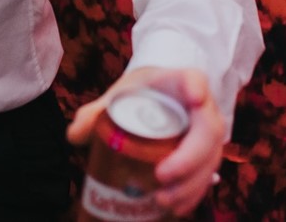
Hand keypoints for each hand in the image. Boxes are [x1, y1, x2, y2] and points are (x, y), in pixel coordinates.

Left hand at [69, 66, 225, 217]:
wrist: (157, 99)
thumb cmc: (139, 95)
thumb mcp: (117, 97)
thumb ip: (94, 113)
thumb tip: (74, 136)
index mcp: (178, 83)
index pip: (193, 78)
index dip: (195, 87)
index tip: (194, 97)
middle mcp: (201, 107)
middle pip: (208, 130)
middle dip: (189, 157)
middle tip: (162, 175)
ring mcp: (208, 132)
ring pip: (211, 157)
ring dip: (191, 183)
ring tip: (163, 200)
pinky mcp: (207, 155)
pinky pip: (207, 175)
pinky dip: (193, 193)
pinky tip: (176, 207)